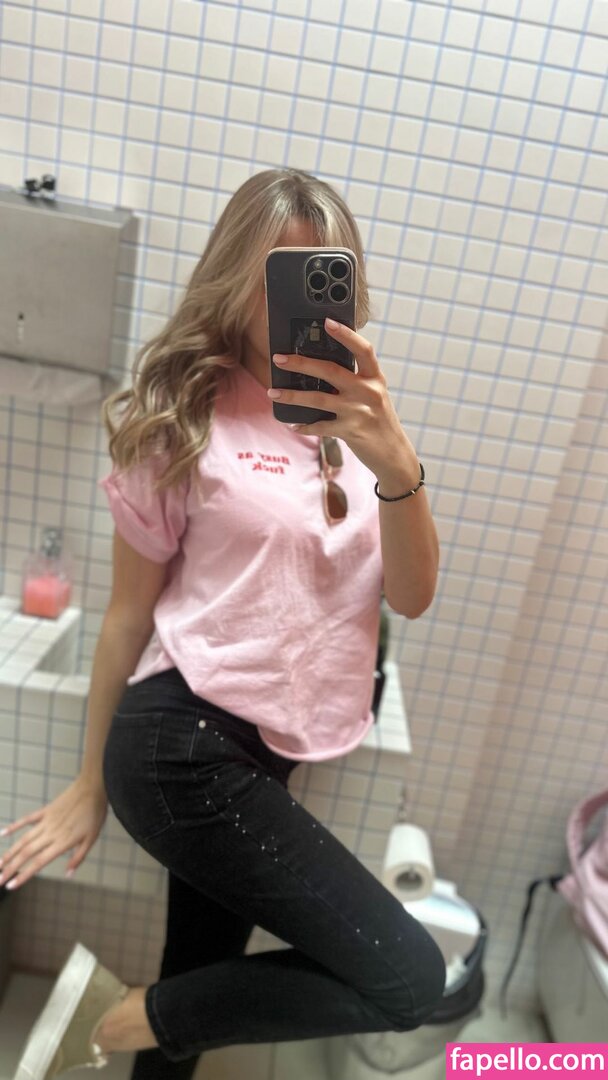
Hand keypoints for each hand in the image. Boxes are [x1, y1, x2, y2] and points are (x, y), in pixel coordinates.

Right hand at [0, 777, 108, 890]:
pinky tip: (2, 833)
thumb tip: (68, 875)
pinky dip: (14, 826)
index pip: (38, 863)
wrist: (93, 788)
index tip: (11, 886)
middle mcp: (50, 833)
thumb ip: (78, 858)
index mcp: (62, 842)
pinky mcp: (45, 810)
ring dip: (9, 852)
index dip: (23, 876)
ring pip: (23, 839)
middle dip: (10, 868)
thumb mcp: (91, 839)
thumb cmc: (94, 814)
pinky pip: (27, 819)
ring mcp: (46, 821)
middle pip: (25, 853)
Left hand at [269, 317, 417, 481]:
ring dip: (292, 395)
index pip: (363, 349)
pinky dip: (305, 426)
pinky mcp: (350, 431)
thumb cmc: (378, 419)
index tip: (327, 322)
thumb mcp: (373, 394)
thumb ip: (355, 380)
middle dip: (301, 363)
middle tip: (279, 359)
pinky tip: (292, 424)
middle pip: (330, 370)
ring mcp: (358, 411)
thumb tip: (318, 368)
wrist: (393, 453)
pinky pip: (320, 426)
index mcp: (375, 377)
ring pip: (318, 398)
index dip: (346, 334)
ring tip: (272, 392)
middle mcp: (368, 391)